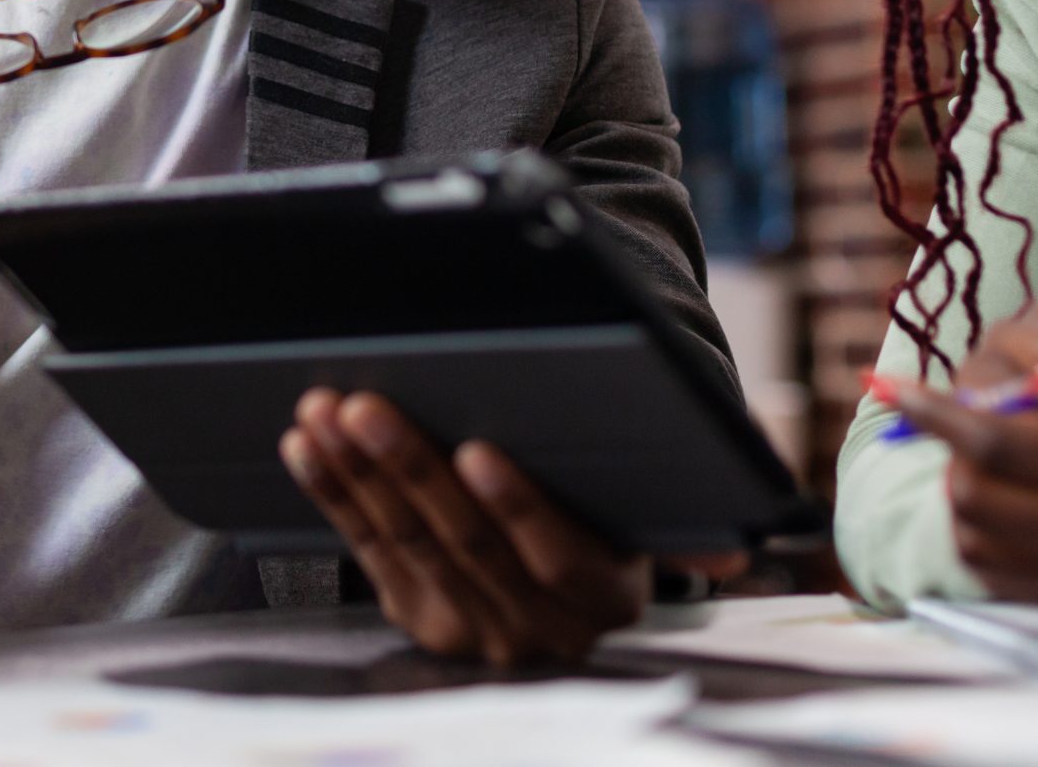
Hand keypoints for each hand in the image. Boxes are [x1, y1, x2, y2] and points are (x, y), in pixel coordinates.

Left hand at [281, 389, 684, 665]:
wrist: (573, 598)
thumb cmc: (616, 518)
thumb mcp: (658, 523)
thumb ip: (686, 523)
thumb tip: (731, 547)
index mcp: (606, 597)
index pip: (558, 557)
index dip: (517, 506)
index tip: (477, 450)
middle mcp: (539, 631)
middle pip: (467, 544)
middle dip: (409, 468)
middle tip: (365, 404)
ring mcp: (471, 633)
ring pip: (409, 545)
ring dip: (358, 475)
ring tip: (324, 412)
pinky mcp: (418, 620)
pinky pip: (369, 553)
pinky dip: (334, 498)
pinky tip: (307, 448)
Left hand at [879, 272, 1037, 623]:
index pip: (993, 444)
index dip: (932, 412)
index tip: (891, 386)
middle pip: (974, 500)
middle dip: (949, 454)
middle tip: (964, 421)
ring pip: (982, 547)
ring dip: (967, 498)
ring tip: (988, 461)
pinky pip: (1013, 583)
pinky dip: (991, 544)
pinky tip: (1012, 505)